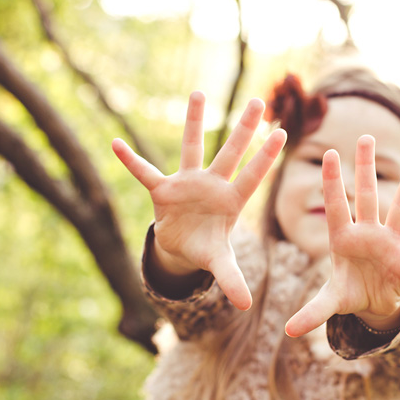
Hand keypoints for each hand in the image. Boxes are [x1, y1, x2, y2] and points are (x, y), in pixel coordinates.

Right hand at [112, 92, 286, 310]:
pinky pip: (144, 172)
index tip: (283, 133)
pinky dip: (131, 161)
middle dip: (243, 130)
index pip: (252, 177)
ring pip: (192, 147)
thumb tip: (248, 306)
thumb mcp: (219, 263)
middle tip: (257, 101)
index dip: (265, 157)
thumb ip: (232, 279)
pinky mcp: (163, 189)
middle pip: (230, 154)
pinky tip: (116, 144)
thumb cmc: (206, 247)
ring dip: (195, 122)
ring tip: (199, 93)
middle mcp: (212, 185)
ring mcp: (188, 183)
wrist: (182, 245)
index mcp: (231, 201)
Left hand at [285, 135, 399, 336]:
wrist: (373, 303)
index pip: (335, 206)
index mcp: (343, 239)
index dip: (331, 182)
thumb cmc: (349, 291)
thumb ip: (312, 312)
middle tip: (366, 137)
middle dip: (365, 169)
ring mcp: (390, 244)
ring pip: (399, 210)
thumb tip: (288, 332)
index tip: (327, 153)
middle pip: (366, 196)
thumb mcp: (330, 302)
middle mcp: (367, 234)